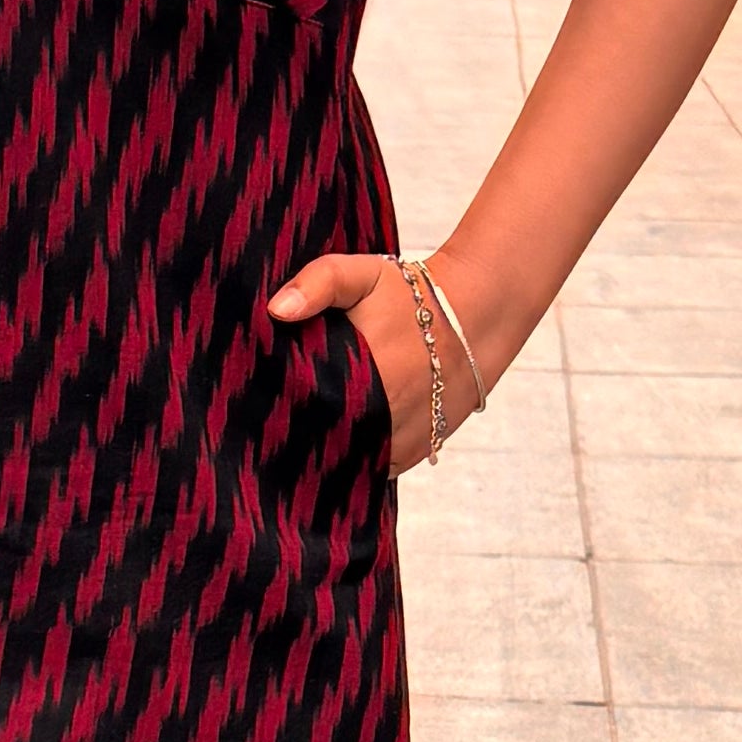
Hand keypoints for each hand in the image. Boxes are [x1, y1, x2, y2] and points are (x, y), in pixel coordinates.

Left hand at [265, 247, 444, 474]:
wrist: (477, 316)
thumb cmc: (413, 294)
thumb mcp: (363, 275)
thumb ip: (318, 284)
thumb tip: (276, 310)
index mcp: (365, 375)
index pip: (305, 410)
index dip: (281, 411)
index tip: (264, 405)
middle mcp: (387, 414)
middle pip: (324, 442)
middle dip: (300, 435)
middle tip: (276, 426)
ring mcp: (404, 437)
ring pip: (351, 461)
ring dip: (329, 452)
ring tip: (303, 439)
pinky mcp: (418, 449)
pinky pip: (376, 467)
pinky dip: (358, 459)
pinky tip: (338, 444)